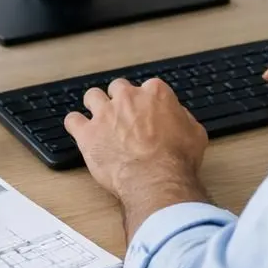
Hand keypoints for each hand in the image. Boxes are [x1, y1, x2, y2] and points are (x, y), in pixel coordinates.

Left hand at [64, 77, 207, 203]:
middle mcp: (128, 98)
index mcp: (155, 93)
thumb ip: (183, 118)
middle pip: (118, 88)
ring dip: (96, 106)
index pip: (147, 87)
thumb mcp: (195, 134)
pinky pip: (72, 120)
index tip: (147, 113)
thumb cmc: (177, 159)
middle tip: (123, 117)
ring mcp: (105, 114)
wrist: (156, 179)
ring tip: (99, 120)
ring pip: (92, 96)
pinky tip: (80, 131)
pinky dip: (76, 125)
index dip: (147, 102)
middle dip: (120, 100)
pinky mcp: (87, 133)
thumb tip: (177, 116)